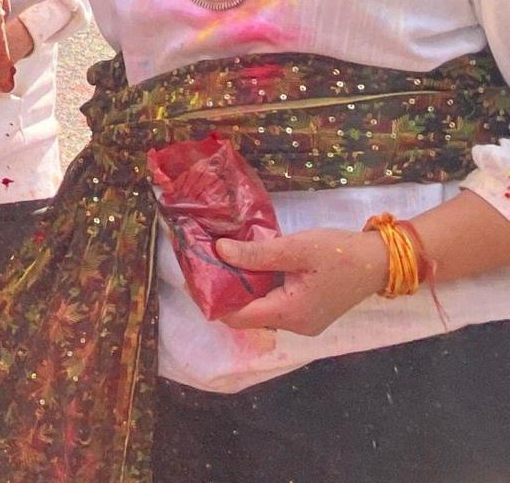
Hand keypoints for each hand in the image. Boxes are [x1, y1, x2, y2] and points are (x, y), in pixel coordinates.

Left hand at [215, 229, 386, 335]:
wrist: (379, 261)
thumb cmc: (340, 253)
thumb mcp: (296, 248)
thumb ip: (256, 254)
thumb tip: (219, 252)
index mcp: (290, 314)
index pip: (237, 316)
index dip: (212, 298)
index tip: (194, 274)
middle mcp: (295, 325)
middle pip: (246, 315)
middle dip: (223, 292)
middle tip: (205, 264)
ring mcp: (304, 322)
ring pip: (260, 309)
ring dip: (242, 289)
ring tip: (222, 263)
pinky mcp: (309, 313)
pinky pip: (275, 304)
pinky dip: (259, 289)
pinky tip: (250, 267)